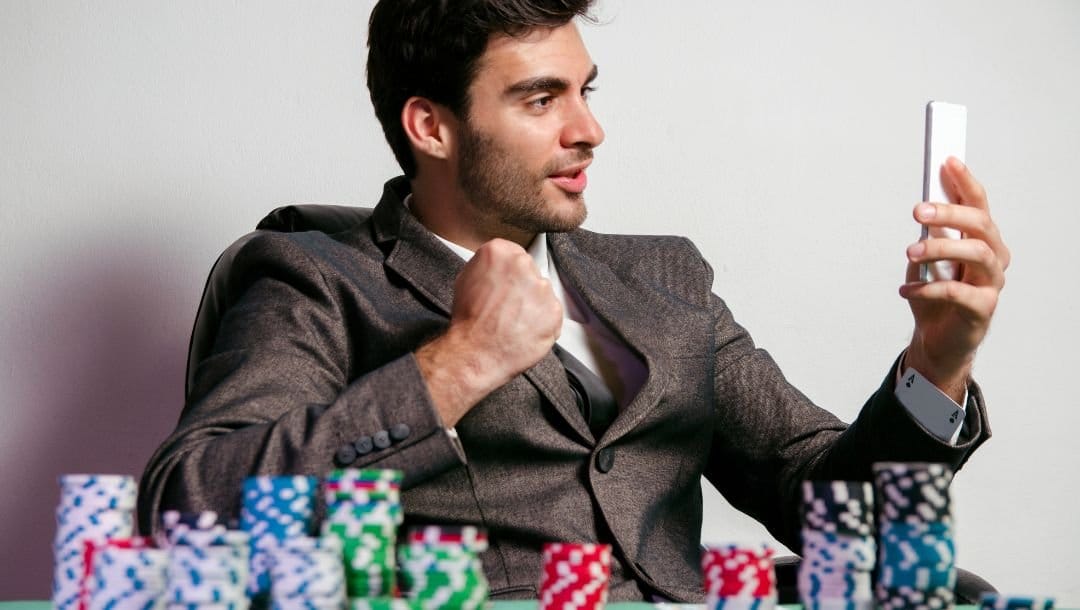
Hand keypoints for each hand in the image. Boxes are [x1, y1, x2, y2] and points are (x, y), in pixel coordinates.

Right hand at [417, 238, 562, 424]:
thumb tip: (497, 267)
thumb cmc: (468, 320)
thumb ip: (486, 266)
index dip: (509, 273)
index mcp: (500, 252)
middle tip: (508, 306)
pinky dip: (542, 322)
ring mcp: (542, 288)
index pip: (513, 254)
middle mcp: (523, 265)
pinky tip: (525, 330)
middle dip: (522, 287)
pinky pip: (551, 312)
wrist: (476, 353)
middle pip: (530, 271)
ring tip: (515, 321)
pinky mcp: (554, 310)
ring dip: (533, 304)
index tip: (505, 285)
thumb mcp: (465, 279)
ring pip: (542, 292)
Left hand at [900, 157, 1009, 400]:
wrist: (936, 340)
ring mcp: (991, 284)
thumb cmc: (934, 296)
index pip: (979, 205)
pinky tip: (906, 289)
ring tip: (910, 251)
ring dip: (940, 247)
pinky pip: (958, 292)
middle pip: (981, 225)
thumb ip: (930, 233)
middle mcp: (993, 258)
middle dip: (950, 212)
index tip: (947, 161)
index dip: (965, 182)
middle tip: (917, 210)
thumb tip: (925, 206)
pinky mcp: (983, 309)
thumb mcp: (927, 259)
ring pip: (976, 253)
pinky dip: (929, 287)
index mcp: (982, 241)